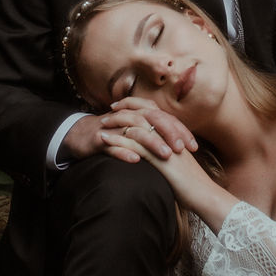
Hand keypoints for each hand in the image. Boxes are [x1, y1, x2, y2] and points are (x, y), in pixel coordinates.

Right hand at [71, 95, 197, 164]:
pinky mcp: (99, 138)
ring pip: (136, 130)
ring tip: (165, 155)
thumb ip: (157, 132)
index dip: (181, 131)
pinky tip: (135, 160)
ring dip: (152, 142)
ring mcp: (114, 126)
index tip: (194, 147)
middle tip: (182, 149)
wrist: (81, 135)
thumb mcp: (138, 131)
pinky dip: (124, 151)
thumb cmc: (115, 135)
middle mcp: (130, 116)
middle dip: (169, 133)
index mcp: (141, 114)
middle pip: (154, 119)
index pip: (166, 119)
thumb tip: (181, 142)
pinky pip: (113, 144)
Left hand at [102, 120, 236, 232]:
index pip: (152, 111)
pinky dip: (117, 141)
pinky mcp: (159, 158)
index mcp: (174, 132)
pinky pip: (134, 145)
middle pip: (142, 113)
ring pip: (136, 126)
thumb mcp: (180, 163)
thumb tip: (158, 152)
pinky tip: (104, 140)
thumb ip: (169, 153)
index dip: (136, 106)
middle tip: (108, 112)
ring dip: (117, 123)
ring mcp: (164, 144)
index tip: (122, 108)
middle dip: (123, 110)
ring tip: (102, 124)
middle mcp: (169, 134)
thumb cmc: (193, 183)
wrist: (204, 194)